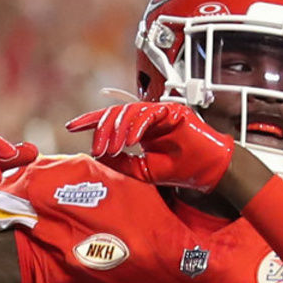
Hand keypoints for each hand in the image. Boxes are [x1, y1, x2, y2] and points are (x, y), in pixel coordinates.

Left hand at [65, 102, 233, 191]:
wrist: (210, 171)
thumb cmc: (183, 170)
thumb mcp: (144, 171)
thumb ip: (122, 163)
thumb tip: (99, 158)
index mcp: (141, 129)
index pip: (111, 119)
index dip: (90, 121)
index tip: (72, 126)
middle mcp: (149, 117)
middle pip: (116, 113)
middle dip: (102, 129)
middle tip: (98, 148)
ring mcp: (161, 112)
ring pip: (130, 111)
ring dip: (118, 130)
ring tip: (113, 148)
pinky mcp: (173, 111)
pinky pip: (149, 113)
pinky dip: (137, 126)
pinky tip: (131, 142)